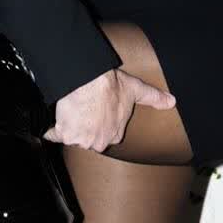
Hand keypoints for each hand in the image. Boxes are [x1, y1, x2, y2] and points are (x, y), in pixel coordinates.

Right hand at [44, 67, 175, 150]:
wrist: (89, 80)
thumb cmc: (111, 85)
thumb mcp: (135, 90)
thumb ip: (153, 98)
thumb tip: (171, 102)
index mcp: (114, 136)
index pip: (104, 135)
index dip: (97, 124)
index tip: (94, 114)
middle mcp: (98, 142)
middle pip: (86, 139)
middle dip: (83, 128)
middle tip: (81, 111)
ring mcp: (80, 140)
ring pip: (71, 137)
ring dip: (68, 127)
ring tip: (71, 111)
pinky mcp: (64, 134)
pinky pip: (54, 135)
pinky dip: (52, 129)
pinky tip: (55, 119)